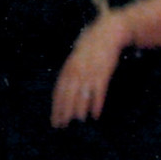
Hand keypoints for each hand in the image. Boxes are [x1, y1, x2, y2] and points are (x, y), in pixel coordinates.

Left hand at [51, 11, 131, 126]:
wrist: (106, 34)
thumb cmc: (89, 48)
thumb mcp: (75, 60)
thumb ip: (69, 75)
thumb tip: (64, 93)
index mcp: (68, 69)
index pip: (59, 92)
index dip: (56, 107)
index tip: (55, 120)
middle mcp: (76, 72)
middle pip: (68, 96)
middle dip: (64, 112)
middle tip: (62, 126)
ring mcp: (90, 73)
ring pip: (82, 95)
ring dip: (79, 110)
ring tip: (77, 122)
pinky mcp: (103, 73)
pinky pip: (98, 92)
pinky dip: (96, 104)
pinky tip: (95, 114)